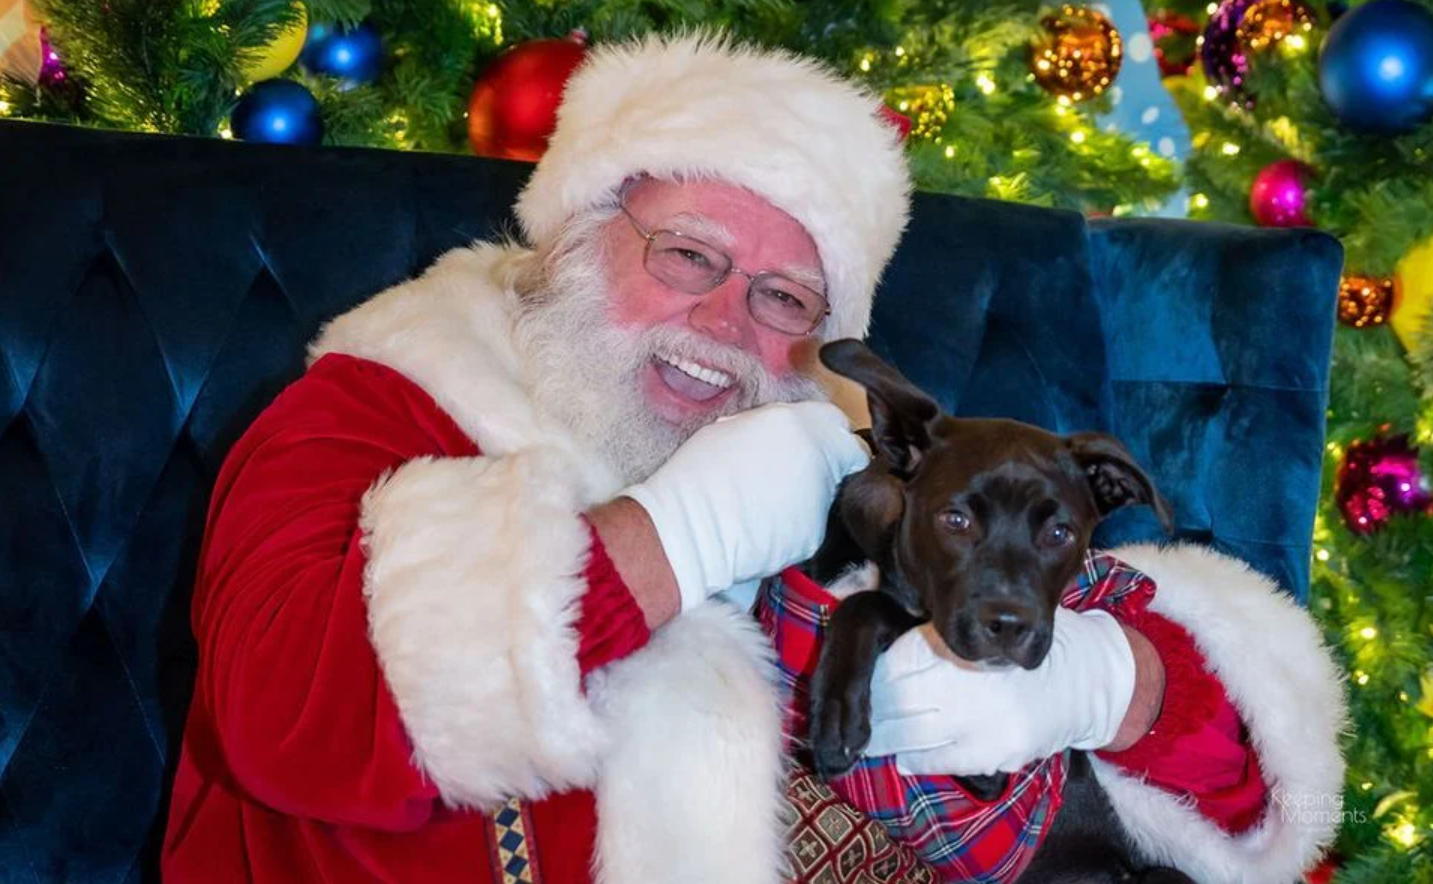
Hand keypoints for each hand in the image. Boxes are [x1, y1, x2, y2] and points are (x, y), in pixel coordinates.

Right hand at [620, 401, 867, 611]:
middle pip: (844, 458)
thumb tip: (783, 435)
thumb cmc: (697, 476)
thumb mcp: (733, 430)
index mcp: (796, 421)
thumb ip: (771, 429)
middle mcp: (818, 456)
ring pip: (830, 495)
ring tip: (770, 506)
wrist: (688, 527)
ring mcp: (820, 497)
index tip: (816, 447)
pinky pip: (813, 527)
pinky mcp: (814, 534)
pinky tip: (766, 528)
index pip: (837, 423)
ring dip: (811, 498)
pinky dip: (797, 529)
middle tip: (795, 478)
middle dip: (827, 466)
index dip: (827, 437)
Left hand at [863, 607, 1136, 775]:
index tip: (856, 694)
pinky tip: (904, 757)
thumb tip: (872, 674)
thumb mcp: (973, 634)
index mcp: (956, 644)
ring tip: (870, 743)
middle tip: (853, 725)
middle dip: (873, 717)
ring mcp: (981, 719)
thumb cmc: (1013, 652)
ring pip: (912, 736)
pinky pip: (940, 761)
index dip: (870, 683)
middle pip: (897, 702)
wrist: (1081, 679)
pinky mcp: (996, 750)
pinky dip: (916, 760)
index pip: (893, 666)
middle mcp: (965, 679)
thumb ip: (927, 650)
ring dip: (886, 741)